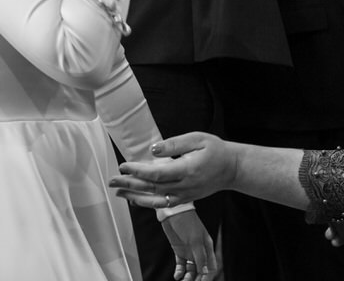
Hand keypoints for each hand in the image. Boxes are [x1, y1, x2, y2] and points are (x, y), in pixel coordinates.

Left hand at [109, 132, 234, 207]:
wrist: (231, 168)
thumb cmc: (215, 150)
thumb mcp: (198, 138)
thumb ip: (175, 144)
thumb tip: (153, 150)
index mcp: (187, 170)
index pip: (157, 174)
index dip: (138, 171)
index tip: (124, 165)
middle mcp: (184, 186)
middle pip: (151, 188)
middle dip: (129, 184)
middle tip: (112, 180)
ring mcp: (184, 195)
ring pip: (155, 199)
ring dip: (134, 196)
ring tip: (118, 192)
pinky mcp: (185, 199)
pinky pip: (162, 204)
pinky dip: (147, 203)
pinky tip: (135, 199)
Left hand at [162, 210, 216, 280]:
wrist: (173, 212)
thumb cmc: (187, 223)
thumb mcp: (195, 241)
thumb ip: (200, 257)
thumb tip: (205, 272)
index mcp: (207, 247)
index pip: (210, 267)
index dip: (207, 277)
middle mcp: (199, 250)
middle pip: (200, 270)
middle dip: (196, 278)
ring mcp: (189, 251)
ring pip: (191, 269)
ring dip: (187, 277)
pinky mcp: (179, 250)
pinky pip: (181, 265)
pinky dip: (179, 272)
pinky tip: (177, 276)